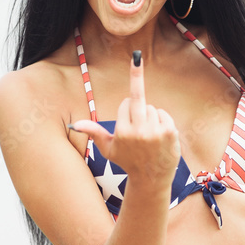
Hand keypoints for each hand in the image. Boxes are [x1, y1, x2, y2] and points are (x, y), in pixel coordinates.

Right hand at [69, 50, 179, 186]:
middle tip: (136, 66)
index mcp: (122, 132)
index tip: (127, 118)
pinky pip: (163, 113)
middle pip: (138, 99)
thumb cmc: (127, 161)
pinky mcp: (170, 132)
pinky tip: (159, 135)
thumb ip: (93, 133)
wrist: (151, 179)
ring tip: (148, 134)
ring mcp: (155, 131)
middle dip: (136, 80)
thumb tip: (74, 124)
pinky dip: (162, 120)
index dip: (126, 109)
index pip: (125, 103)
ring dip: (149, 116)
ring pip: (151, 108)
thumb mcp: (108, 149)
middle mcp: (139, 131)